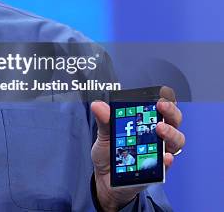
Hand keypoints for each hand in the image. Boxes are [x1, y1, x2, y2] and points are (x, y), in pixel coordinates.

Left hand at [90, 88, 184, 211]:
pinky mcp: (157, 170)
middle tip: (161, 107)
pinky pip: (167, 165)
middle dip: (171, 112)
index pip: (162, 108)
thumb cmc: (109, 154)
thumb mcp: (104, 135)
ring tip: (160, 129)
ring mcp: (159, 153)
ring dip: (171, 133)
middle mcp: (157, 137)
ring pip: (176, 141)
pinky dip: (167, 159)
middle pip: (174, 122)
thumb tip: (97, 105)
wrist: (104, 180)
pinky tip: (164, 156)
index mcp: (146, 124)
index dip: (166, 99)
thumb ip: (104, 121)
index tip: (162, 94)